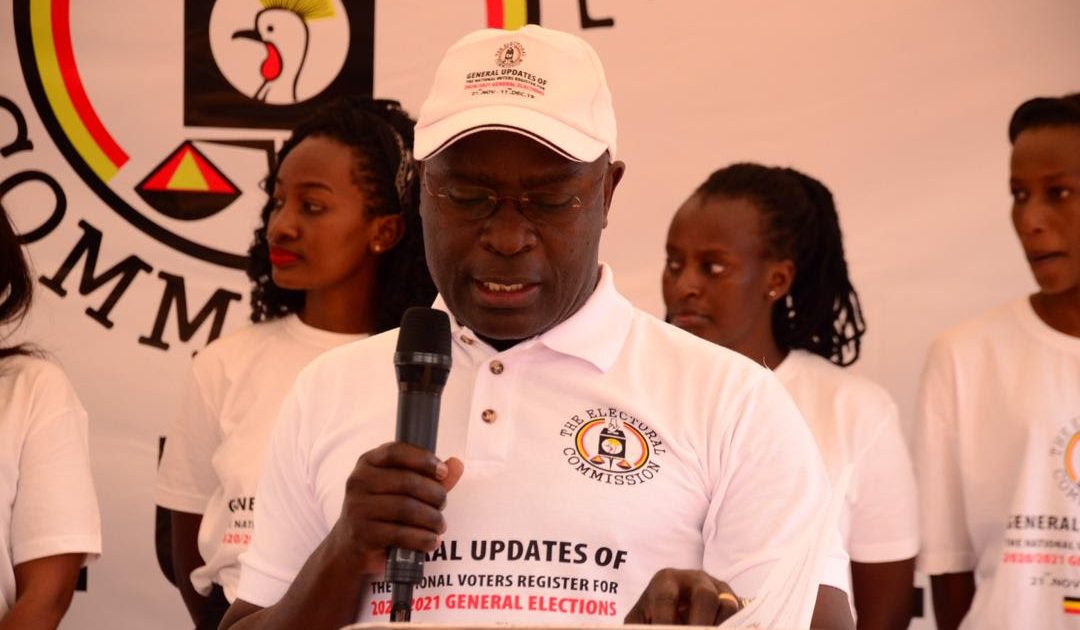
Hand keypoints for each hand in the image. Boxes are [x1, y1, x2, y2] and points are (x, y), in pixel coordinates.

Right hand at [331, 442, 464, 575]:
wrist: (350, 548)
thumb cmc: (382, 513)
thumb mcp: (403, 490)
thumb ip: (430, 477)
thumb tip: (457, 464)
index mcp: (368, 463)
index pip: (396, 451)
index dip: (423, 459)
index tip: (443, 472)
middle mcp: (358, 481)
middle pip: (407, 481)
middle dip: (434, 494)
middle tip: (443, 505)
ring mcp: (357, 508)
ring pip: (406, 508)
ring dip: (432, 519)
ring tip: (440, 526)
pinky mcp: (362, 534)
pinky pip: (400, 534)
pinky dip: (422, 538)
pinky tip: (432, 541)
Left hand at [625, 568, 741, 625]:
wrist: (676, 606)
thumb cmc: (654, 614)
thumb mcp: (640, 619)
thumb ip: (638, 627)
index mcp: (665, 581)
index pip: (666, 598)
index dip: (665, 621)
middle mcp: (694, 579)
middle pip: (705, 596)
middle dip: (701, 623)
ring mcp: (717, 587)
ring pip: (727, 605)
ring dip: (719, 626)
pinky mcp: (733, 600)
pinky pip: (739, 614)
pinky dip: (732, 626)